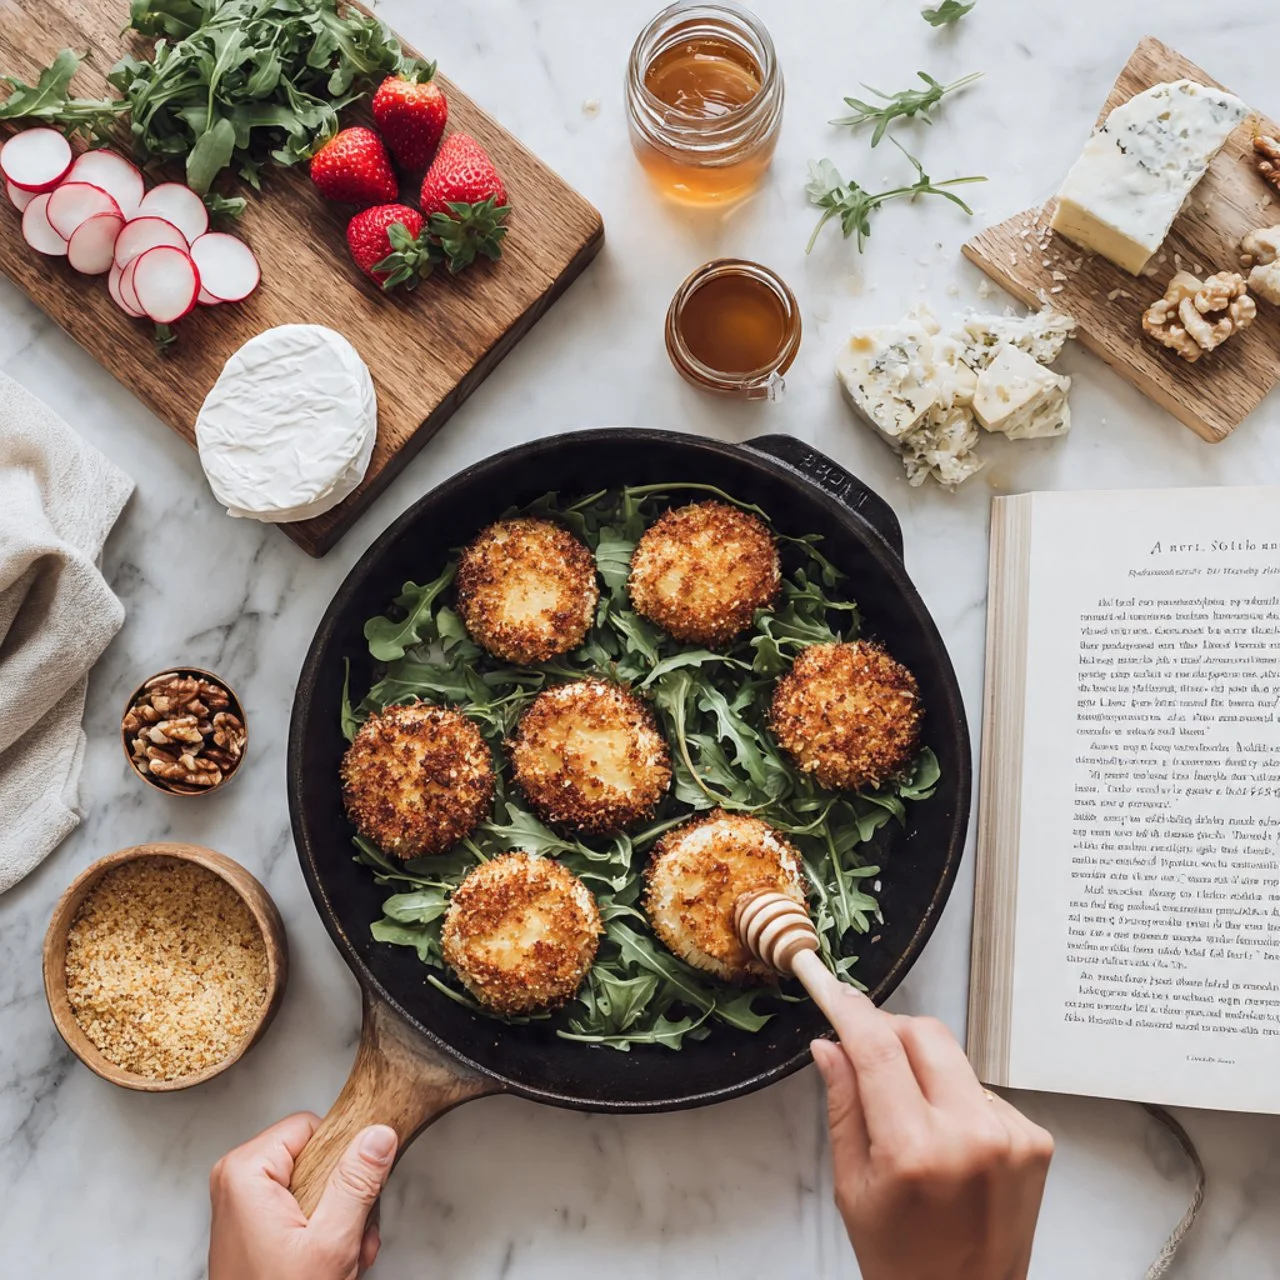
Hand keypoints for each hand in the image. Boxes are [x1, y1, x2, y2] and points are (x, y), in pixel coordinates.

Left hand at [209, 1113, 398, 1279]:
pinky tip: (333, 1260)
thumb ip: (357, 1183)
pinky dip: (325, 1232)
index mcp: (245, 1172)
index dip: (341, 1158)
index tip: (353, 1193)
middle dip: (346, 1197)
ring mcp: (244, 1205)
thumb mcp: (330, 1242)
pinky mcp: (253, 1226)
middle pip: (316, 1156)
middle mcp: (238, 1182)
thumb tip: (378, 1135)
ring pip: (316, 1184)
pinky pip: (302, 1207)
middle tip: (353, 1235)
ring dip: (342, 1219)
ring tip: (345, 1254)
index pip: (311, 1126)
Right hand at [811, 991, 1052, 1279]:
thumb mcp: (852, 1184)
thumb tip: (830, 1043)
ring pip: (954, 1058)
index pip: (878, 1049)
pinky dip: (957, 1098)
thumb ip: (843, 1104)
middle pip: (925, 1034)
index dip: (851, 1011)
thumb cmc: (902, 1258)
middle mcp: (971, 1136)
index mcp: (916, 1151)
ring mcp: (1011, 1136)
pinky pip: (982, 1089)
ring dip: (925, 1068)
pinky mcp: (1035, 1140)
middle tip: (866, 1048)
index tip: (833, 989)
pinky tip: (948, 1140)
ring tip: (911, 1118)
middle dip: (890, 1030)